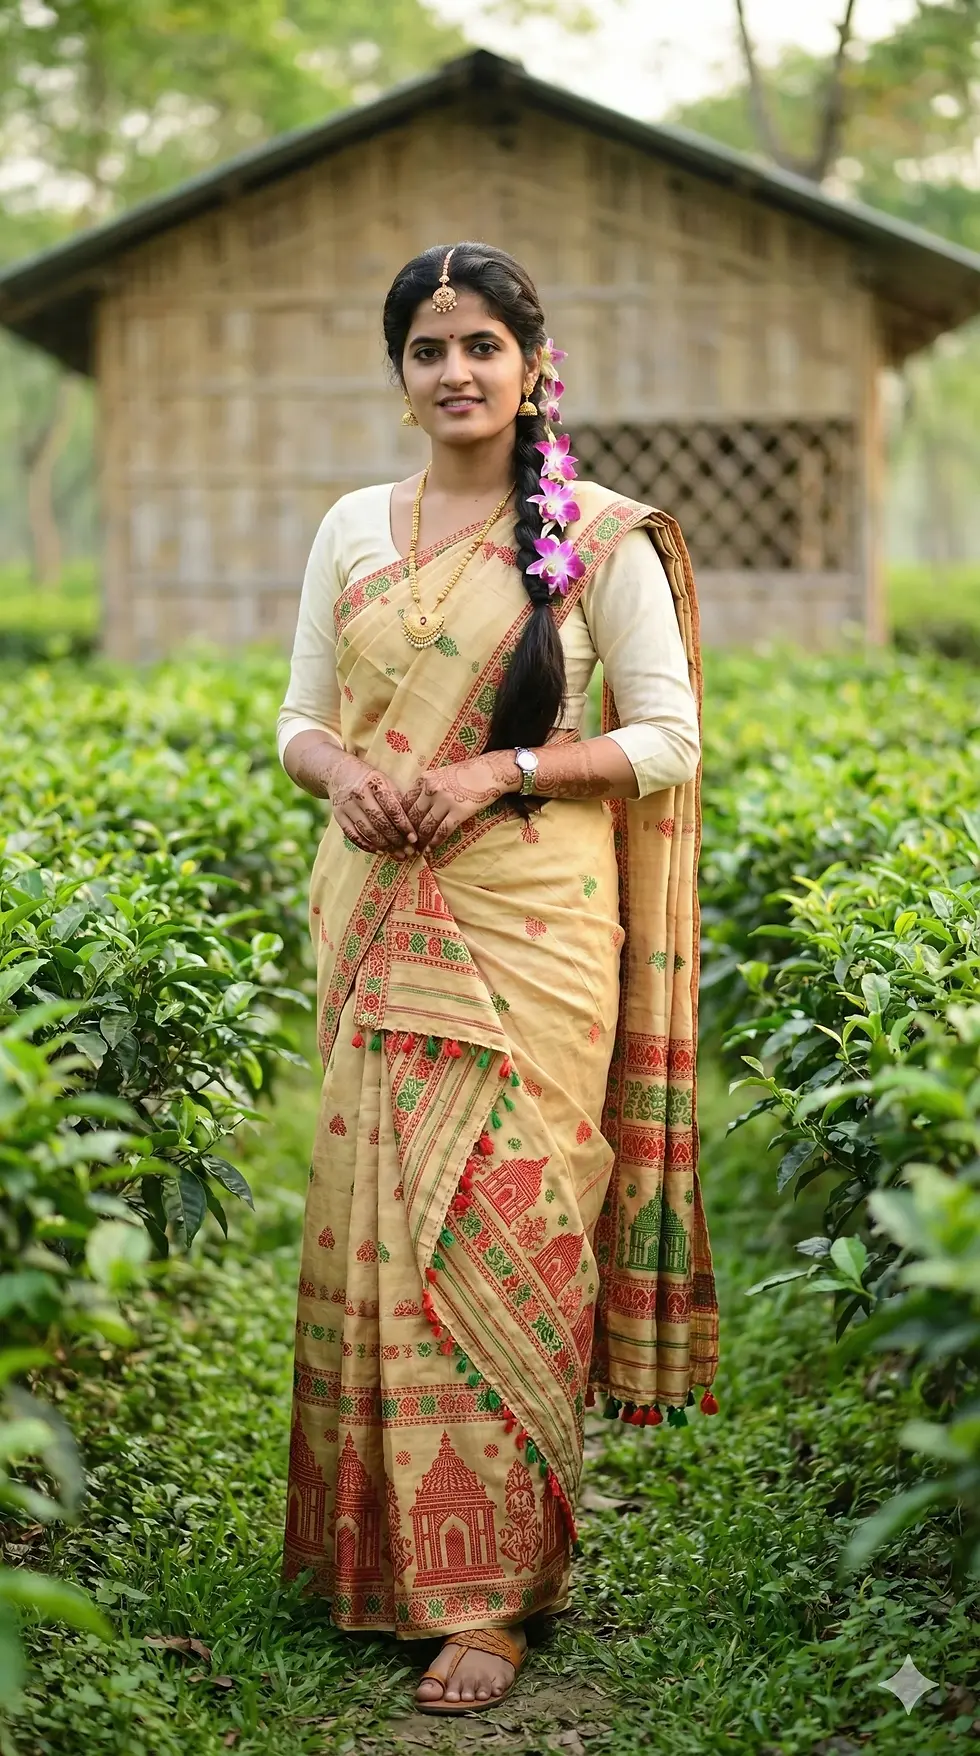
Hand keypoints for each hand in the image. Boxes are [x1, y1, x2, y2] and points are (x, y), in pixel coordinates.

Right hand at [327, 753, 418, 858]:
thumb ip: (397, 799)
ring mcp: (346, 806)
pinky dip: (367, 845)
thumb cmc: (369, 779)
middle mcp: (359, 794)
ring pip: (367, 831)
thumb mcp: (385, 781)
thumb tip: (412, 824)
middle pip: (380, 822)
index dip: (404, 826)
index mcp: (374, 783)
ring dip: (384, 845)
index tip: (414, 839)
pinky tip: (380, 851)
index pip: (392, 808)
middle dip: (396, 839)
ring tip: (398, 854)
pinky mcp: (338, 816)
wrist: (339, 772)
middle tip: (409, 851)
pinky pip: (353, 835)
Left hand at [402, 753, 516, 851]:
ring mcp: (445, 801)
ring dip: (420, 841)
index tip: (400, 830)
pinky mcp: (459, 812)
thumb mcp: (439, 774)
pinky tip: (430, 850)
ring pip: (426, 826)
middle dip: (408, 833)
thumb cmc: (464, 773)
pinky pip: (442, 831)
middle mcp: (431, 789)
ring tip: (417, 850)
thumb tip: (413, 808)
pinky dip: (434, 842)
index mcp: (424, 779)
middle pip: (413, 817)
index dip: (401, 820)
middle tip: (406, 844)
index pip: (405, 803)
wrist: (488, 772)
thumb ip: (425, 788)